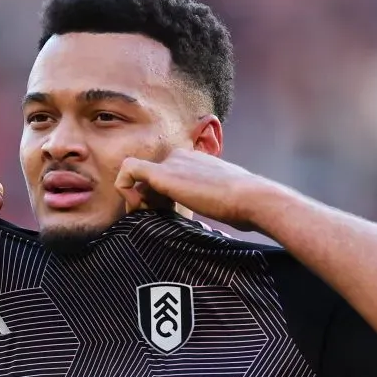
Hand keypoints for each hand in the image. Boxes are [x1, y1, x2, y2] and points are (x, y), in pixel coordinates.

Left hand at [114, 148, 273, 229]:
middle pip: (149, 179)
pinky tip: (138, 207)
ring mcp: (171, 162)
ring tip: (152, 218)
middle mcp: (181, 157)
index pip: (166, 178)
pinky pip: (127, 170)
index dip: (161, 199)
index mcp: (195, 162)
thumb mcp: (222, 198)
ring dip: (138, 200)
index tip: (170, 215)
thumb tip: (206, 210)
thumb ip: (206, 199)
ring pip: (137, 177)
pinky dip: (124, 188)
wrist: (251, 198)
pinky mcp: (163, 173)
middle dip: (148, 201)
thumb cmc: (243, 204)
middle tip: (159, 219)